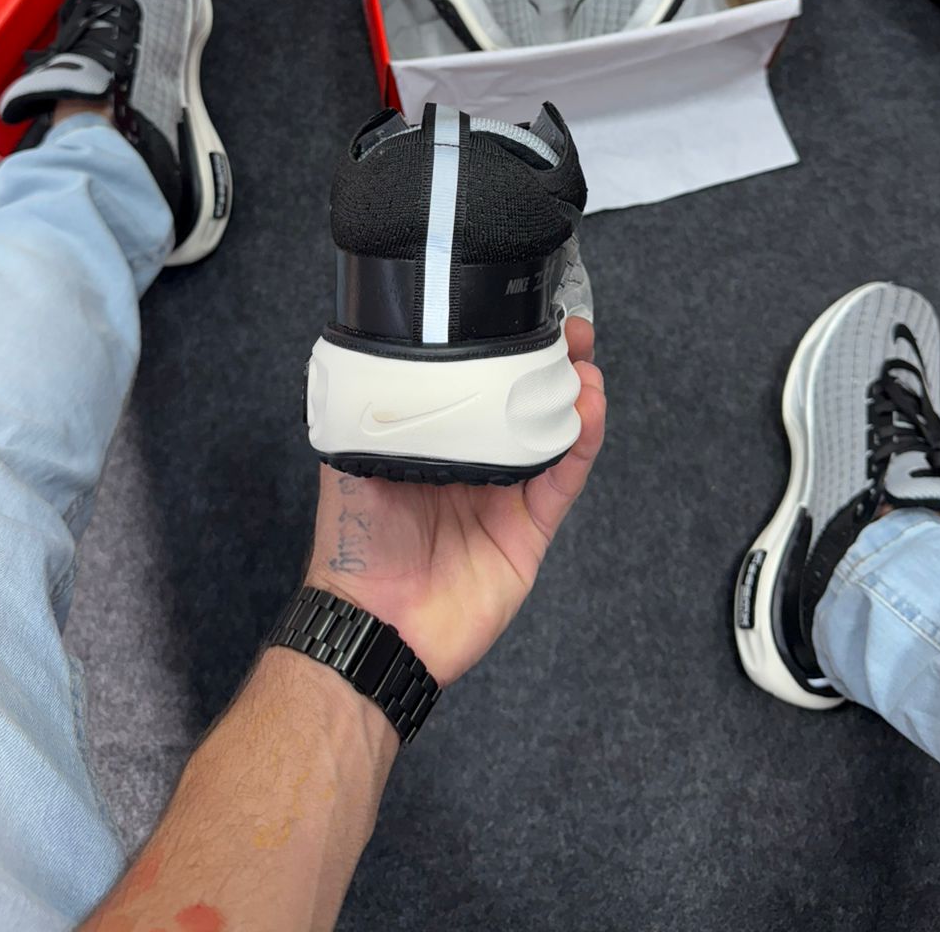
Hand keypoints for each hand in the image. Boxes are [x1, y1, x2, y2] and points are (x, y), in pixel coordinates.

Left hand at [304, 318, 604, 686]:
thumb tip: (372, 358)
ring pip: (553, 434)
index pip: (478, 388)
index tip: (519, 317)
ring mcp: (506, 496)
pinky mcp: (529, 530)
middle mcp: (475, 464)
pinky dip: (580, 443)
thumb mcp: (351, 461)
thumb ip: (372, 416)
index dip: (502, 353)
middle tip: (569, 329)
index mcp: (436, 444)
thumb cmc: (354, 546)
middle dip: (550, 363)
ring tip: (584, 361)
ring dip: (574, 394)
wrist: (374, 622)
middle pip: (524, 404)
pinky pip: (562, 479)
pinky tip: (588, 409)